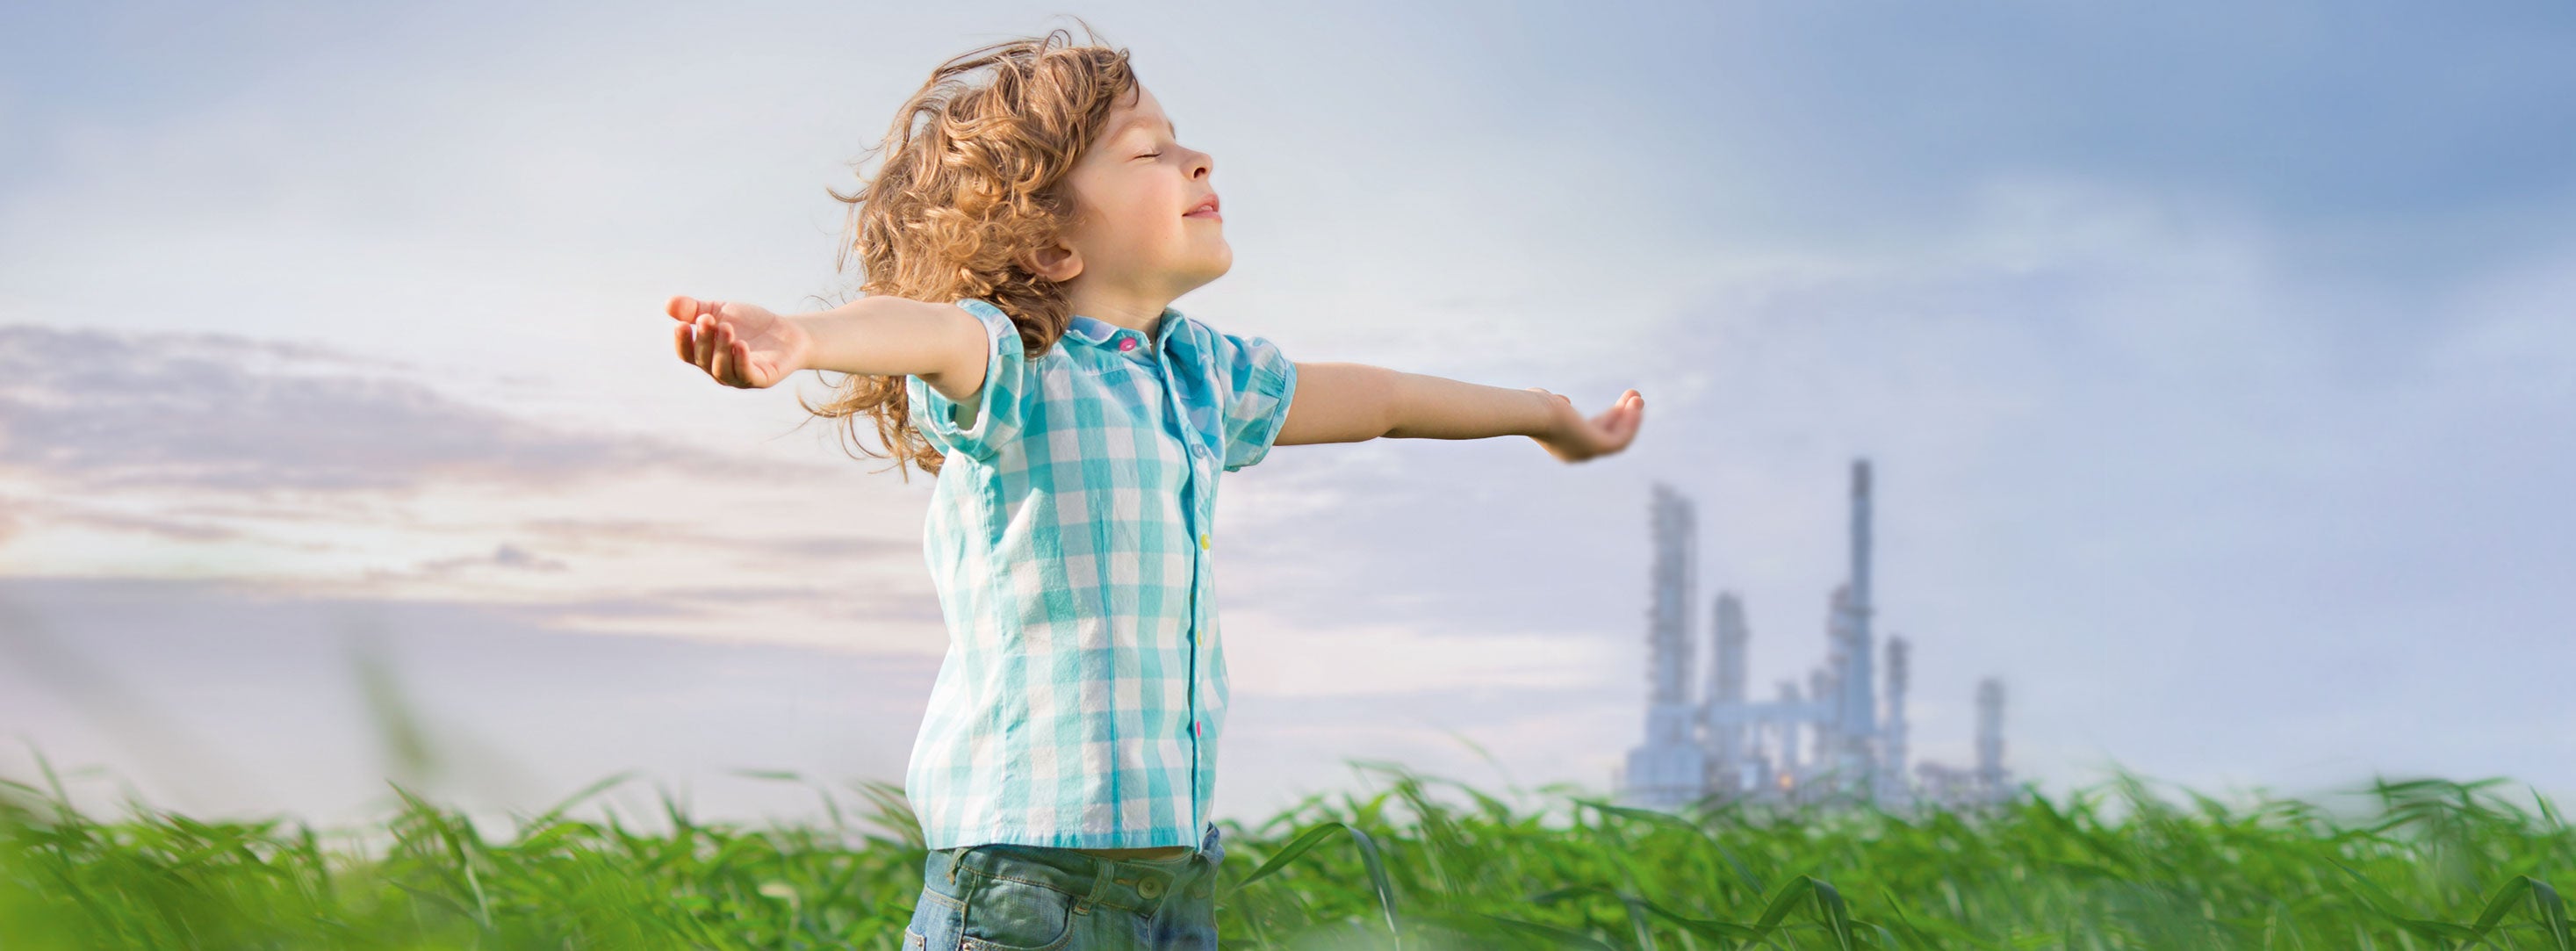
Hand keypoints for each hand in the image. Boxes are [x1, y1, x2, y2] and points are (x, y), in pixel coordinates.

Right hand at [667, 295, 811, 388]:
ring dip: (721, 349)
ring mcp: (739, 377)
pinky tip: (740, 345)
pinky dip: (741, 361)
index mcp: (706, 356)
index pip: (687, 354)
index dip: (682, 342)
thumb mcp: (721, 311)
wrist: (787, 331)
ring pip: (722, 369)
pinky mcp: (761, 379)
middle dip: (704, 338)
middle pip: (703, 359)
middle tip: (708, 318)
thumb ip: (695, 309)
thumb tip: (668, 304)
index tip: (681, 324)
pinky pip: (747, 374)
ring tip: (725, 327)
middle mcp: (719, 371)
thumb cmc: (750, 324)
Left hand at [1527, 387, 1643, 461]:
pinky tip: (1635, 407)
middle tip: (1633, 398)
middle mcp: (1577, 453)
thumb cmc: (1532, 407)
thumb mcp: (1544, 402)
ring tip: (1638, 397)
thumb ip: (1555, 403)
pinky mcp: (1597, 447)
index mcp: (1564, 446)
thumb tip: (1564, 402)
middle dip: (1622, 416)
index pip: (1592, 433)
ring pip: (1617, 437)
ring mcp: (1587, 452)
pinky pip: (1621, 438)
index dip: (1607, 419)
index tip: (1618, 405)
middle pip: (1606, 434)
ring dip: (1630, 418)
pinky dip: (1631, 423)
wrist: (1533, 413)